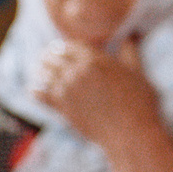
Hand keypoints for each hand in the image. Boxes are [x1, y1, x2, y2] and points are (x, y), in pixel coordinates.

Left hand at [33, 37, 160, 146]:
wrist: (130, 133)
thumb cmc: (139, 104)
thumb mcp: (138, 73)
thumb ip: (130, 53)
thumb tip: (130, 37)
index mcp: (96, 59)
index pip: (71, 45)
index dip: (64, 46)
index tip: (59, 48)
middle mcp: (78, 71)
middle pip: (54, 57)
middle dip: (49, 56)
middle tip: (44, 58)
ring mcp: (68, 89)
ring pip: (45, 74)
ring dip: (40, 71)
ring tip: (38, 71)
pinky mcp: (62, 107)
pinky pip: (42, 95)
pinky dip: (36, 91)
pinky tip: (33, 90)